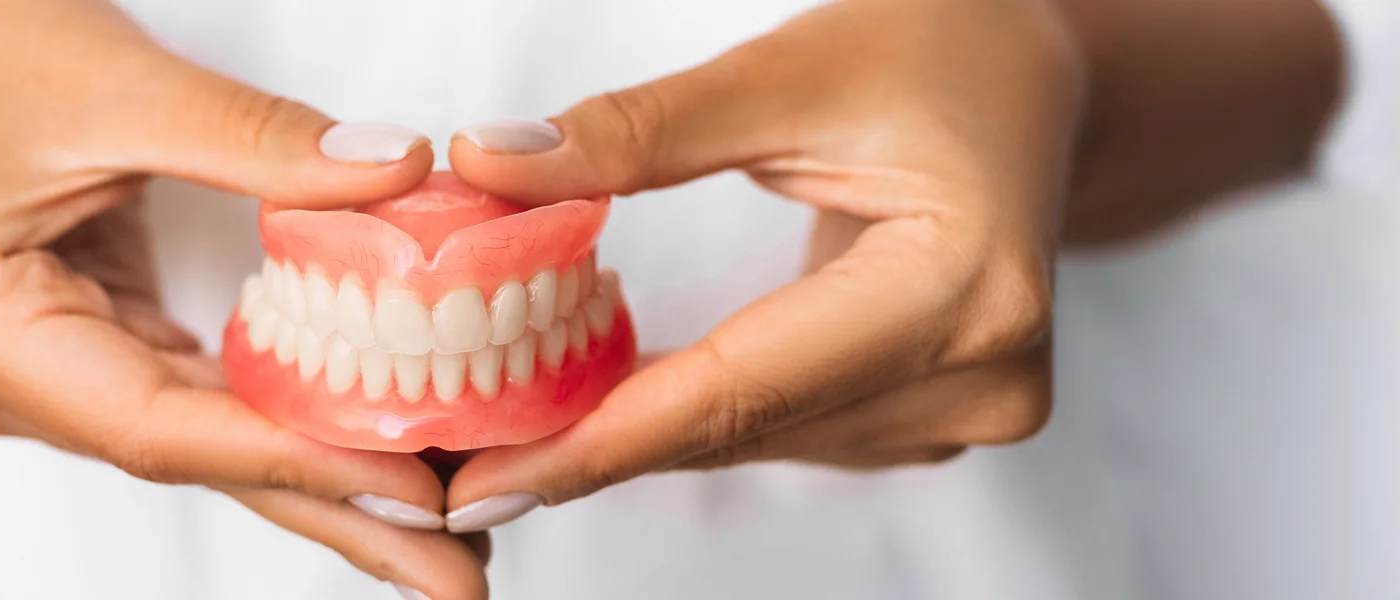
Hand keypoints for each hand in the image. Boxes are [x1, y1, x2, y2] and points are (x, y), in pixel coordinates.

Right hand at [0, 0, 485, 595]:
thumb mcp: (124, 81)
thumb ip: (259, 140)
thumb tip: (397, 176)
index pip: (152, 424)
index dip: (291, 459)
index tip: (414, 490)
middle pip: (188, 460)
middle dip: (331, 515)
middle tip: (455, 576)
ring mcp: (34, 375)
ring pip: (202, 444)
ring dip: (321, 482)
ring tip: (442, 535)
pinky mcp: (80, 352)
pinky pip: (196, 403)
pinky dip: (285, 428)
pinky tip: (373, 458)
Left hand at [442, 0, 1079, 524]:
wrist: (1031, 75)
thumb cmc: (933, 46)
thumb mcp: (784, 71)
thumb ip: (637, 133)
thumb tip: (489, 165)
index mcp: (961, 287)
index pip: (744, 387)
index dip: (603, 440)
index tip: (483, 478)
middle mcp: (985, 373)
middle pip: (745, 427)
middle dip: (594, 445)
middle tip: (460, 461)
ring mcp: (972, 406)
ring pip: (759, 439)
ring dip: (640, 430)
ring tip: (516, 419)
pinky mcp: (942, 411)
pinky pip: (786, 427)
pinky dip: (698, 411)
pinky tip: (614, 395)